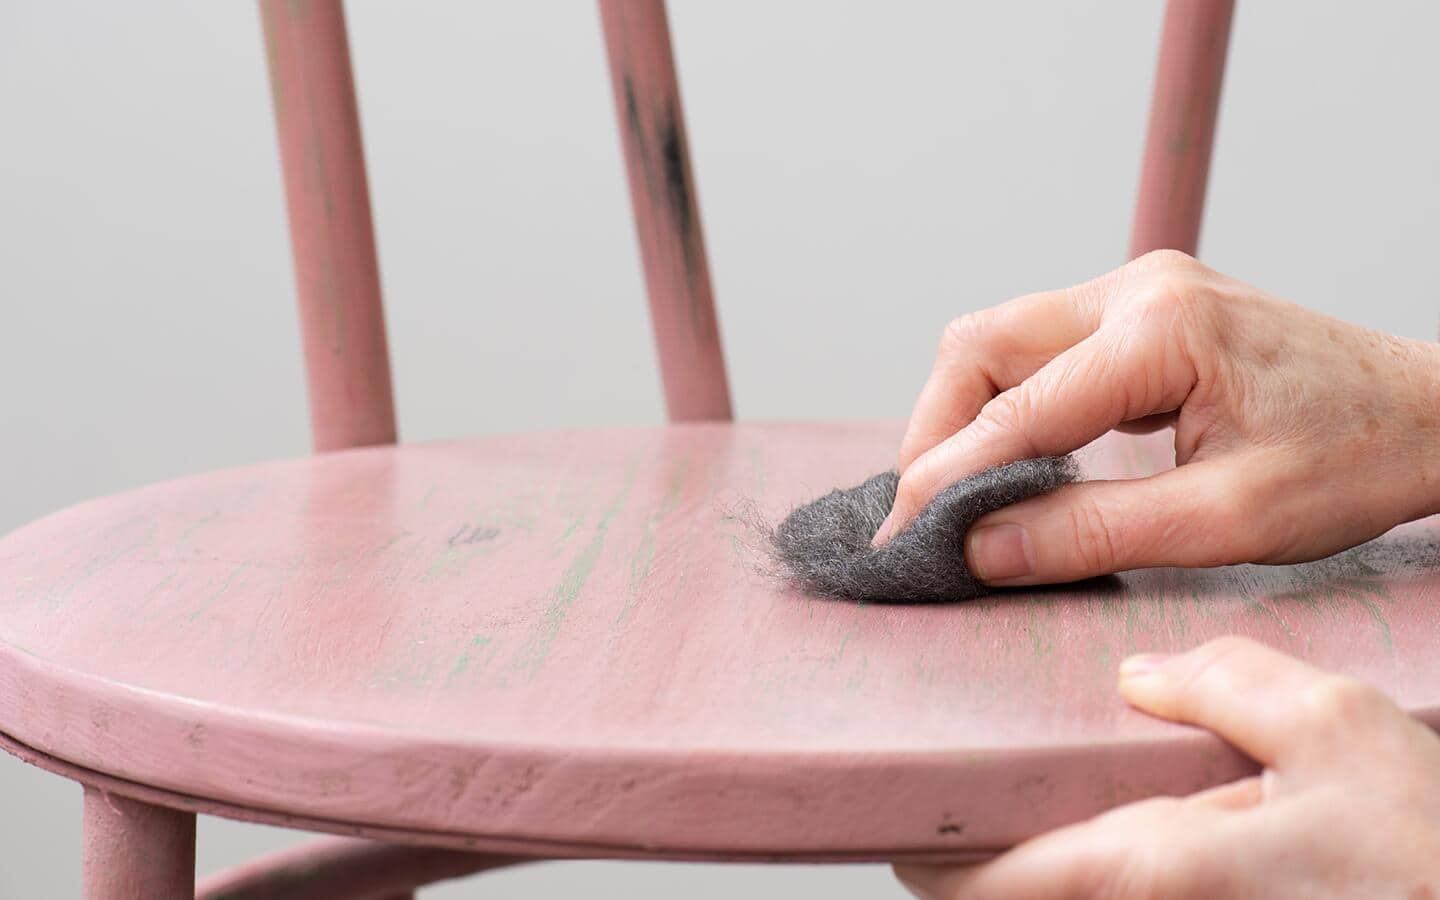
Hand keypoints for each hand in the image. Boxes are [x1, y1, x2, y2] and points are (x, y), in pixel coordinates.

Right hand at [873, 250, 1439, 585]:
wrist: (1431, 413)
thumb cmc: (1354, 460)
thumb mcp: (1225, 519)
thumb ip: (1092, 531)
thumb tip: (981, 550)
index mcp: (1160, 330)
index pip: (1015, 409)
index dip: (945, 479)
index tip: (902, 538)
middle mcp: (1136, 289)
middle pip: (981, 345)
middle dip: (934, 432)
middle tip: (920, 515)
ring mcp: (1137, 291)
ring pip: (1001, 341)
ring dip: (965, 416)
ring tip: (956, 494)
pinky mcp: (1141, 311)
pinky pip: (1040, 349)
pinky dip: (1008, 406)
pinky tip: (1013, 461)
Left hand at [894, 636, 1439, 898]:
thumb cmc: (1425, 852)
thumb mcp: (1335, 731)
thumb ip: (1224, 686)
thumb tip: (1141, 681)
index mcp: (1152, 870)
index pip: (983, 880)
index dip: (923, 850)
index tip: (893, 814)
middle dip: (969, 854)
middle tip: (951, 788)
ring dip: (1026, 863)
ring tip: (1016, 793)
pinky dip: (1082, 863)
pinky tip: (1103, 816)